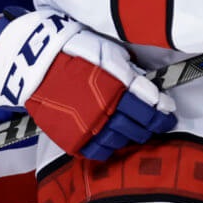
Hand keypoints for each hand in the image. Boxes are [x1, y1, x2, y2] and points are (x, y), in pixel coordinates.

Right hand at [0, 10, 176, 160]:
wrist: (34, 64)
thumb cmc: (73, 51)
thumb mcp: (108, 52)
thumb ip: (128, 71)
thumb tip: (143, 84)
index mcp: (118, 85)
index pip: (151, 103)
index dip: (163, 109)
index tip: (168, 110)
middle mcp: (107, 108)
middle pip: (141, 125)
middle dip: (154, 124)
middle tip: (160, 123)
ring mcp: (90, 126)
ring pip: (122, 140)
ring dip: (135, 136)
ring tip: (140, 132)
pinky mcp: (73, 138)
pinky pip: (99, 151)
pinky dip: (110, 148)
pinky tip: (115, 142)